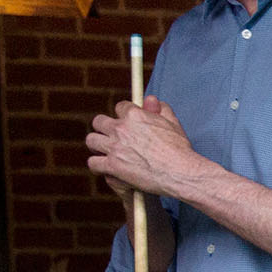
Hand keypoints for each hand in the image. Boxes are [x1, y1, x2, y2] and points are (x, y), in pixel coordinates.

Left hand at [87, 95, 202, 200]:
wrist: (180, 172)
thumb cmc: (180, 149)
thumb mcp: (173, 124)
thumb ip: (161, 109)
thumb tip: (152, 99)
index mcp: (135, 115)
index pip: (120, 107)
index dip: (123, 115)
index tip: (126, 122)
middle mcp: (121, 128)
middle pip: (99, 121)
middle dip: (104, 128)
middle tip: (112, 137)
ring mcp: (115, 147)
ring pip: (92, 140)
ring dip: (97, 145)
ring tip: (104, 151)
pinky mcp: (113, 166)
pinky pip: (93, 163)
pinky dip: (97, 166)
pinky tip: (104, 167)